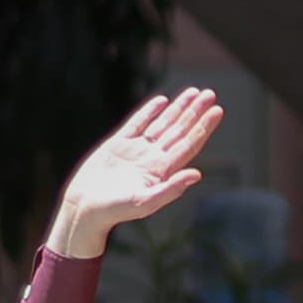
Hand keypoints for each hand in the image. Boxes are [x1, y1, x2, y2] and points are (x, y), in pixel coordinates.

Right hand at [46, 89, 221, 256]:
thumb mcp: (145, 203)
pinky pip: (137, 123)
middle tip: (211, 94)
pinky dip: (149, 111)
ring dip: (178, 108)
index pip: (188, 144)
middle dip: (195, 112)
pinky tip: (162, 101)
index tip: (217, 111)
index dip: (203, 128)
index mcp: (162, 171)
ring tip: (195, 92)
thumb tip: (197, 174)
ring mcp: (136, 149)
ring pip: (162, 123)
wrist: (84, 207)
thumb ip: (171, 189)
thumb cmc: (114, 211)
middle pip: (179, 130)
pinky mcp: (118, 144)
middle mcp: (152, 158)